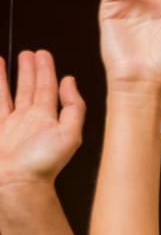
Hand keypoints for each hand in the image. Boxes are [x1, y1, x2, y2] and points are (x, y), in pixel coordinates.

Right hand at [0, 51, 84, 190]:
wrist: (16, 182)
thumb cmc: (43, 164)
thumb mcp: (70, 134)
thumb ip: (74, 107)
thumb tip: (70, 81)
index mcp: (49, 120)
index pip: (49, 89)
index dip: (48, 71)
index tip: (44, 55)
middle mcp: (31, 120)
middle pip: (33, 88)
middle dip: (33, 70)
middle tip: (33, 52)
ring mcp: (13, 123)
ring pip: (14, 92)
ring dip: (15, 74)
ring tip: (16, 56)